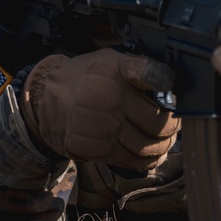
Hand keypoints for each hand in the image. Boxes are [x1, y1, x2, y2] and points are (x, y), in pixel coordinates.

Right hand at [19, 48, 180, 170]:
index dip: (164, 79)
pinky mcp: (93, 149)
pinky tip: (149, 153)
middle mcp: (110, 100)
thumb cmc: (87, 77)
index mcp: (116, 72)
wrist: (46, 98)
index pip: (147, 73)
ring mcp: (101, 127)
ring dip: (162, 146)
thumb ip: (140, 68)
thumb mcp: (111, 60)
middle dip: (172, 127)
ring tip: (164, 141)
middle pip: (158, 123)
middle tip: (174, 126)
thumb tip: (173, 83)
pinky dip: (145, 160)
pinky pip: (130, 161)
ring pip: (146, 147)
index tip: (171, 85)